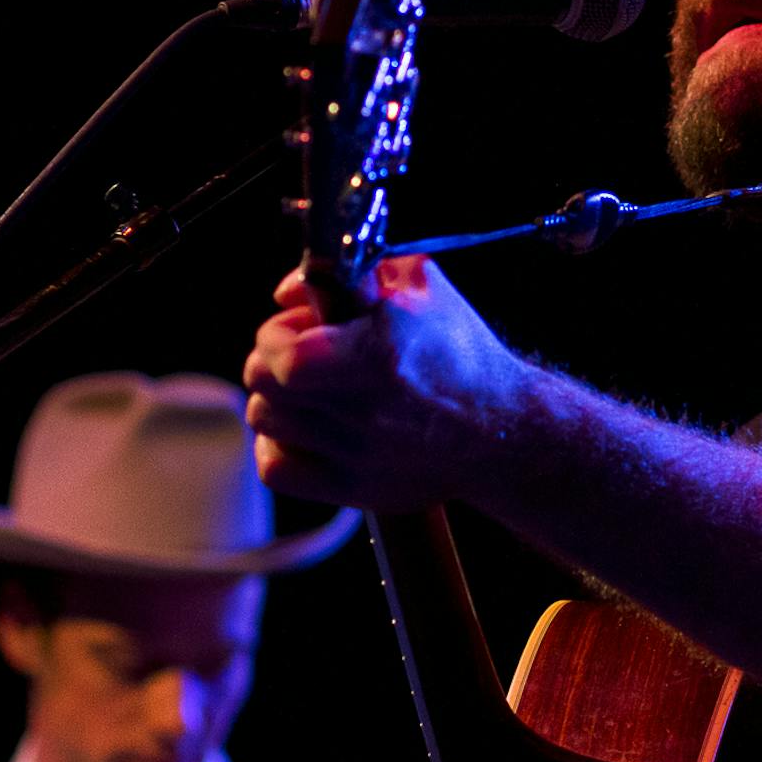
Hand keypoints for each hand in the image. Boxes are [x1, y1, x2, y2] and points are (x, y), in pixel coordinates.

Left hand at [243, 256, 527, 510]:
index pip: (279, 353)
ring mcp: (355, 454)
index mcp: (377, 355)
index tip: (300, 327)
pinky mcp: (354, 489)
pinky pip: (275, 471)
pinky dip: (277, 448)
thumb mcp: (417, 285)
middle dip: (273, 358)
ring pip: (264, 419)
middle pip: (260, 381)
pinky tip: (302, 433)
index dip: (278, 333)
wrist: (500, 428)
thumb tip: (287, 293)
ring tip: (310, 393)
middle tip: (302, 355)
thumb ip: (348, 273)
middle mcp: (362, 410)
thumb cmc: (458, 352)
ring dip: (278, 399)